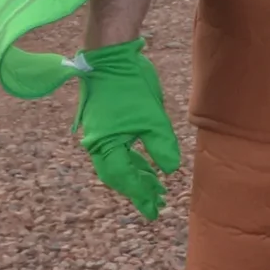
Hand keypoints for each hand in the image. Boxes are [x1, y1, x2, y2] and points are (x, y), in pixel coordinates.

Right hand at [74, 39, 180, 221]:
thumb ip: (162, 146)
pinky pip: (120, 150)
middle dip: (139, 190)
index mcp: (106, 146)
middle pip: (119, 175)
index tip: (153, 211)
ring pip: (120, 163)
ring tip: (157, 187)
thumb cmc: (130, 88)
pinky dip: (135, 160)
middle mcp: (98, 144)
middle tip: (157, 204)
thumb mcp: (152, 119)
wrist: (110, 58)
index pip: (123, 179)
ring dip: (138, 175)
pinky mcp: (107, 124)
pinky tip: (148, 164)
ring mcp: (101, 133)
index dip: (140, 195)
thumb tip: (171, 170)